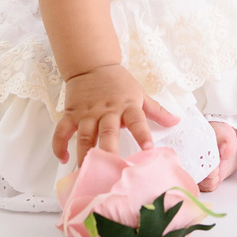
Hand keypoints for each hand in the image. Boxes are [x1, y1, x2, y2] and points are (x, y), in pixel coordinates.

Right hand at [51, 63, 179, 165]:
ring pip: (84, 136)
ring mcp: (87, 113)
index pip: (137, 120)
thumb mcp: (140, 94)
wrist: (92, 64)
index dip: (143, 134)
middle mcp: (107, 111)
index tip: (148, 149)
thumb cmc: (118, 82)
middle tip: (110, 169)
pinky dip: (59, 145)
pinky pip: (62, 131)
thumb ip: (157, 110)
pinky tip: (63, 158)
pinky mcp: (71, 114)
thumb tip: (177, 121)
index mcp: (126, 106)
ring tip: (85, 172)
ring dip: (84, 154)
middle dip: (108, 151)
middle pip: (107, 132)